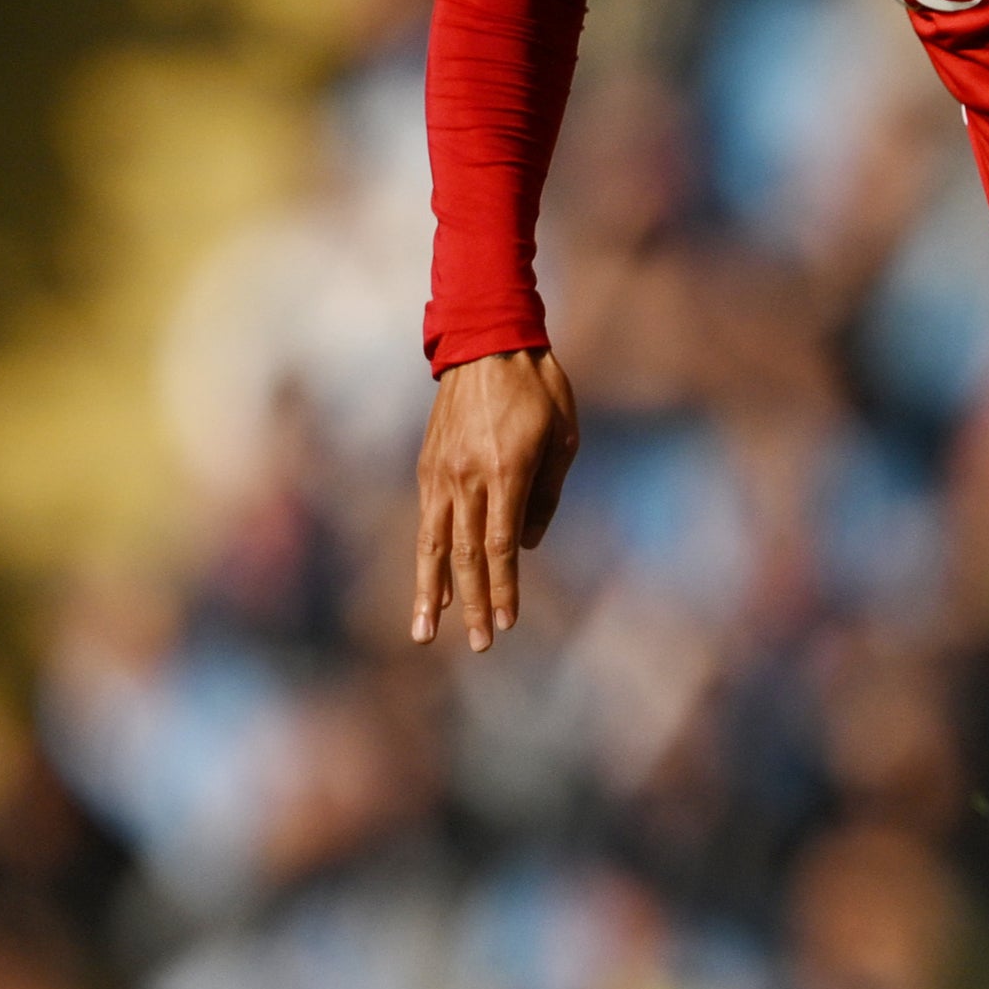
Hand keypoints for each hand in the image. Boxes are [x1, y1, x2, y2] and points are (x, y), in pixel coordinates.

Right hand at [413, 348, 579, 652]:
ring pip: (434, 545)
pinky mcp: (428, 468)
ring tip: (425, 633)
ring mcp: (441, 474)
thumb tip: (524, 545)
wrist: (487, 344)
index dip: (504, 588)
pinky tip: (428, 585)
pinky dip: (427, 558)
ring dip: (431, 592)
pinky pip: (427, 522)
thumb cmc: (539, 389)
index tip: (506, 623)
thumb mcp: (563, 439)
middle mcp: (467, 477)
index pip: (502, 545)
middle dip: (473, 604)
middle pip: (468, 555)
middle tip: (479, 645)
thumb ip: (546, 496)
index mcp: (506, 470)